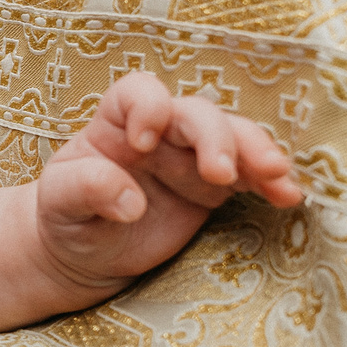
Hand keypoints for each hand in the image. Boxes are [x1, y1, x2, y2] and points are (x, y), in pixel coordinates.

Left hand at [37, 70, 303, 290]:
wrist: (84, 254)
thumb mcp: (57, 203)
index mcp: (116, 124)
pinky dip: (271, 182)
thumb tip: (129, 200)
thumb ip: (83, 189)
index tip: (143, 143)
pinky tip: (289, 196)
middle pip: (197, 115)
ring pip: (233, 138)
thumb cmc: (66, 218)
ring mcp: (191, 157)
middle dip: (215, 137)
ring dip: (256, 153)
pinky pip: (250, 176)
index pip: (139, 92)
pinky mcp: (214, 187)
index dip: (147, 107)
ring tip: (275, 177)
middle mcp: (160, 132)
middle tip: (222, 172)